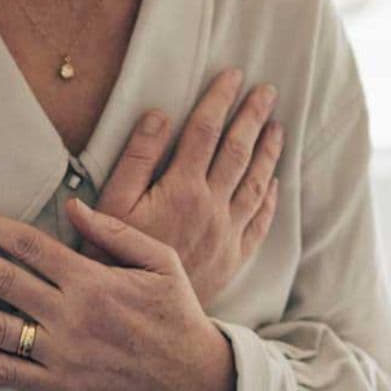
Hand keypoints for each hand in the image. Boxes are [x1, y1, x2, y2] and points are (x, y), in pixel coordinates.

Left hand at [0, 199, 236, 390]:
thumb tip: (73, 204)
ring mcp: (63, 354)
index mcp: (93, 280)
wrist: (191, 379)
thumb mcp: (160, 261)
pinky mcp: (61, 386)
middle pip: (3, 280)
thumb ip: (115, 231)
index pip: (28, 245)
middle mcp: (72, 316)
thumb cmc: (176, 313)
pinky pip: (10, 373)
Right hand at [96, 67, 283, 303]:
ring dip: (268, 152)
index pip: (206, 131)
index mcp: (182, 188)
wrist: (139, 316)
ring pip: (256, 183)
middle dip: (253, 117)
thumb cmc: (113, 258)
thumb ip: (136, 157)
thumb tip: (160, 115)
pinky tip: (273, 183)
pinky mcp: (232, 258)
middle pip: (238, 151)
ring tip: (278, 127)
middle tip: (267, 90)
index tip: (232, 75)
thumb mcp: (114, 203)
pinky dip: (269, 199)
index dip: (220, 100)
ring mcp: (226, 234)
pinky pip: (259, 222)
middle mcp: (212, 207)